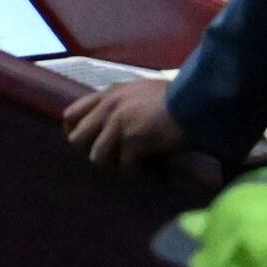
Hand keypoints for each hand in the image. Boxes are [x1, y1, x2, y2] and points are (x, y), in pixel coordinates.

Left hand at [63, 75, 189, 168]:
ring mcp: (118, 125)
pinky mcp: (133, 142)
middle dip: (92, 153)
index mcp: (108, 94)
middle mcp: (108, 109)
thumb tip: (114, 122)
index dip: (74, 132)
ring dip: (119, 166)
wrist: (197, 102)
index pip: (70, 114)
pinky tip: (160, 176)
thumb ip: (122, 103)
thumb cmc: (177, 95)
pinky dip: (144, 175)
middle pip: (77, 140)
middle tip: (114, 161)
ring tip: (141, 169)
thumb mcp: (141, 90)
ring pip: (98, 158)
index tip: (87, 144)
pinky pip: (127, 168)